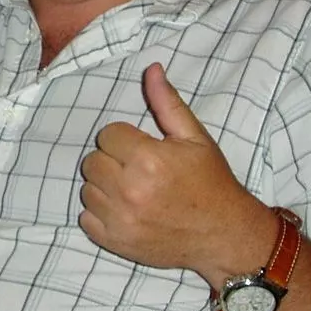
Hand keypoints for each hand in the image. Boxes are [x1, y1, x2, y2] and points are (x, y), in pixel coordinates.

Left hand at [79, 64, 266, 274]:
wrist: (224, 235)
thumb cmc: (211, 183)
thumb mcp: (195, 138)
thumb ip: (167, 103)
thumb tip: (151, 68)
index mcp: (148, 159)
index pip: (107, 135)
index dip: (125, 139)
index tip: (143, 149)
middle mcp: (129, 190)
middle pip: (93, 161)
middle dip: (112, 161)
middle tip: (138, 170)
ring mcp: (120, 219)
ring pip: (87, 189)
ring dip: (105, 187)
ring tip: (132, 191)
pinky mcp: (114, 242)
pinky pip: (86, 218)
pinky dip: (100, 214)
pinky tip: (125, 211)